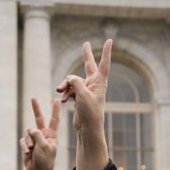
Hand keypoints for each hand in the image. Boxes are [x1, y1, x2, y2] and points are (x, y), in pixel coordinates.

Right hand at [20, 98, 59, 169]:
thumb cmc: (45, 160)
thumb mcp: (44, 146)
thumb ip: (38, 135)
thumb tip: (31, 129)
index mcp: (52, 135)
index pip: (54, 120)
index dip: (55, 110)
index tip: (57, 100)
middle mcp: (43, 135)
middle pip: (39, 119)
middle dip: (36, 108)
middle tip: (33, 98)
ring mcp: (35, 139)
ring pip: (28, 131)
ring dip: (28, 139)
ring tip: (31, 148)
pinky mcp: (27, 144)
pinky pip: (23, 140)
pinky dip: (25, 145)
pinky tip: (27, 151)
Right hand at [56, 40, 111, 169]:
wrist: (88, 128)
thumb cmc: (90, 112)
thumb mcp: (82, 94)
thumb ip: (75, 82)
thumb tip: (70, 78)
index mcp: (99, 82)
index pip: (104, 63)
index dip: (106, 52)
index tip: (109, 40)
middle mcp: (94, 84)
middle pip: (89, 65)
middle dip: (86, 55)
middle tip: (85, 44)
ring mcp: (86, 90)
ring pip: (72, 80)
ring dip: (65, 84)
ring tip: (60, 91)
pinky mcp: (79, 96)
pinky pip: (69, 89)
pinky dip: (65, 93)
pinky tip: (63, 100)